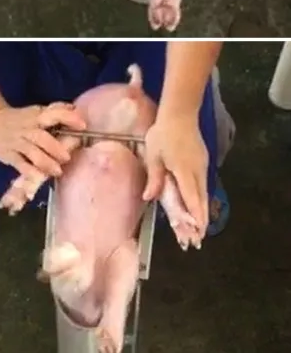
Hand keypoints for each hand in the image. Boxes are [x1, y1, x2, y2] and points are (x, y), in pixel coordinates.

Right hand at [0, 102, 86, 179]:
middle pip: (42, 137)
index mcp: (36, 116)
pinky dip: (30, 171)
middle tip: (67, 157)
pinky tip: (38, 176)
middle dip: (56, 148)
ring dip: (46, 162)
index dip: (68, 118)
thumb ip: (55, 111)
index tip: (82, 125)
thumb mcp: (35, 112)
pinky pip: (20, 164)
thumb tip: (75, 107)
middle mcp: (27, 128)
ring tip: (57, 171)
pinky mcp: (9, 155)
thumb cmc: (20, 119)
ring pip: (32, 152)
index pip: (54, 114)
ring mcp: (17, 142)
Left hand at [142, 114, 209, 234]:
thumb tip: (149, 198)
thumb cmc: (163, 134)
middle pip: (201, 199)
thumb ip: (154, 178)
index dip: (195, 217)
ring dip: (201, 209)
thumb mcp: (153, 155)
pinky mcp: (203, 161)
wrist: (180, 114)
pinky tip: (196, 203)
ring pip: (204, 192)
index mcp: (184, 171)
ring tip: (198, 226)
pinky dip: (200, 197)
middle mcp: (197, 171)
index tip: (197, 233)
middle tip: (197, 238)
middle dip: (201, 220)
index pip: (192, 199)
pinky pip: (203, 183)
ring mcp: (202, 166)